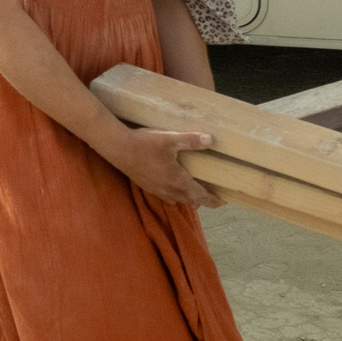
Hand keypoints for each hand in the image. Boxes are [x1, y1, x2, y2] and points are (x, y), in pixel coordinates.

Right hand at [101, 125, 220, 207]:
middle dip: (202, 200)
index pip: (200, 196)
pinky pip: (165, 196)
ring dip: (188, 199)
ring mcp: (156, 190)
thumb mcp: (169, 139)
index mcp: (177, 180)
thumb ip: (191, 140)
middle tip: (211, 195)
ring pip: (177, 200)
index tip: (223, 201)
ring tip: (194, 192)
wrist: (119, 149)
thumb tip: (211, 140)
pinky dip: (174, 195)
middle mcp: (168, 190)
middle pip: (190, 201)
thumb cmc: (145, 144)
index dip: (213, 200)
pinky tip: (172, 186)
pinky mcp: (147, 186)